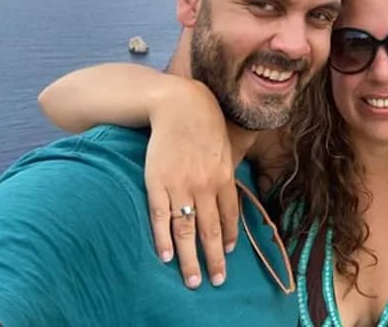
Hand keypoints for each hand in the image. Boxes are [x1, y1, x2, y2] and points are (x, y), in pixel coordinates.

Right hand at [145, 78, 238, 288]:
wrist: (179, 105)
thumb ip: (225, 172)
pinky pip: (161, 217)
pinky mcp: (158, 183)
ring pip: (187, 230)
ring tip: (193, 280)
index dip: (229, 237)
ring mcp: (181, 186)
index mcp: (224, 178)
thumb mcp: (224, 148)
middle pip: (211, 230)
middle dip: (214, 259)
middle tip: (216, 281)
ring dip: (190, 258)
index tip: (228, 254)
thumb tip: (228, 193)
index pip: (229, 216)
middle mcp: (206, 186)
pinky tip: (166, 256)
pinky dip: (164, 238)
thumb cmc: (204, 125)